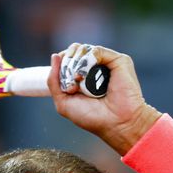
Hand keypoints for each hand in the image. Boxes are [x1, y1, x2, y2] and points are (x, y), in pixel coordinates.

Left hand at [47, 44, 161, 155]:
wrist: (115, 124)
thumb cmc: (93, 118)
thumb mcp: (64, 102)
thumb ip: (53, 81)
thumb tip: (55, 56)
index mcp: (84, 77)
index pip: (68, 58)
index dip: (62, 64)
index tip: (65, 82)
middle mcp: (96, 68)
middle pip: (75, 50)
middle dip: (68, 62)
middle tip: (72, 81)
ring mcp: (107, 64)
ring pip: (84, 49)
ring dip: (76, 63)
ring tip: (79, 79)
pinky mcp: (119, 61)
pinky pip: (97, 51)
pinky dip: (88, 60)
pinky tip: (87, 75)